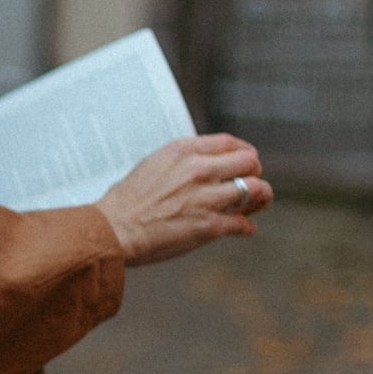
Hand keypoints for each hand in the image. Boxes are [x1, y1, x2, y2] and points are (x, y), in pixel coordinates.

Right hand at [96, 134, 272, 266]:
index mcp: (183, 151)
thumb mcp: (153, 164)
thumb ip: (181, 161)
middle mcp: (199, 170)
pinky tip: (242, 228)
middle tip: (251, 184)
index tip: (245, 161)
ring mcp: (207, 198)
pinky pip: (244, 223)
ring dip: (259, 199)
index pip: (230, 143)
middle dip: (253, 173)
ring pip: (256, 190)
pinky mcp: (209, 225)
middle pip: (250, 162)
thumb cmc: (127, 202)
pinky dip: (246, 227)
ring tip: (255, 205)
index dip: (243, 152)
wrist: (113, 230)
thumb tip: (202, 163)